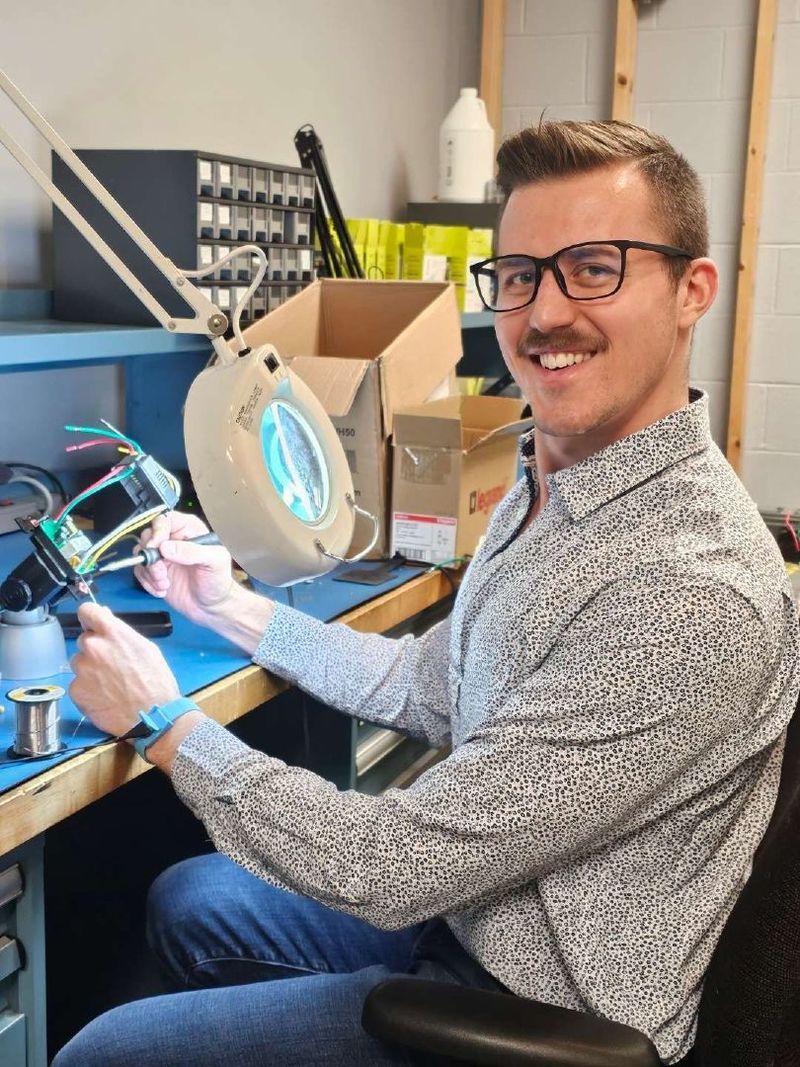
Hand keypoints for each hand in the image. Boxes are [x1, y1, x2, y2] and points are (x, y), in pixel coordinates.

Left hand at [69, 603, 180, 737]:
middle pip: (84, 640)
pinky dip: (88, 690)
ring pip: (80, 664)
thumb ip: (121, 633)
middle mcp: (92, 647)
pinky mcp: (76, 690)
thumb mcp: (146, 648)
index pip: (86, 611)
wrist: (154, 716)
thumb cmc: (156, 682)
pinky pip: (78, 684)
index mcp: (112, 632)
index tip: (93, 625)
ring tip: (110, 685)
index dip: (90, 618)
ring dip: (90, 670)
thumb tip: (105, 620)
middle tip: (112, 666)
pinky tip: (105, 697)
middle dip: (95, 650)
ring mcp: (81, 669)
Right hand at [134, 511, 235, 627]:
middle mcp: (173, 539)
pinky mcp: (154, 571)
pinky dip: (147, 582)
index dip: (158, 532)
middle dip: (151, 556)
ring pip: (141, 554)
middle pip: (148, 536)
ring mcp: (162, 555)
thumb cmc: (218, 581)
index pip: (165, 520)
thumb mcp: (214, 562)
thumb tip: (166, 547)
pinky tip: (162, 590)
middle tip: (162, 573)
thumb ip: (193, 551)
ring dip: (149, 572)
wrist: (211, 607)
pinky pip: (140, 571)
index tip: (157, 547)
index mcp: (189, 529)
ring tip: (165, 585)